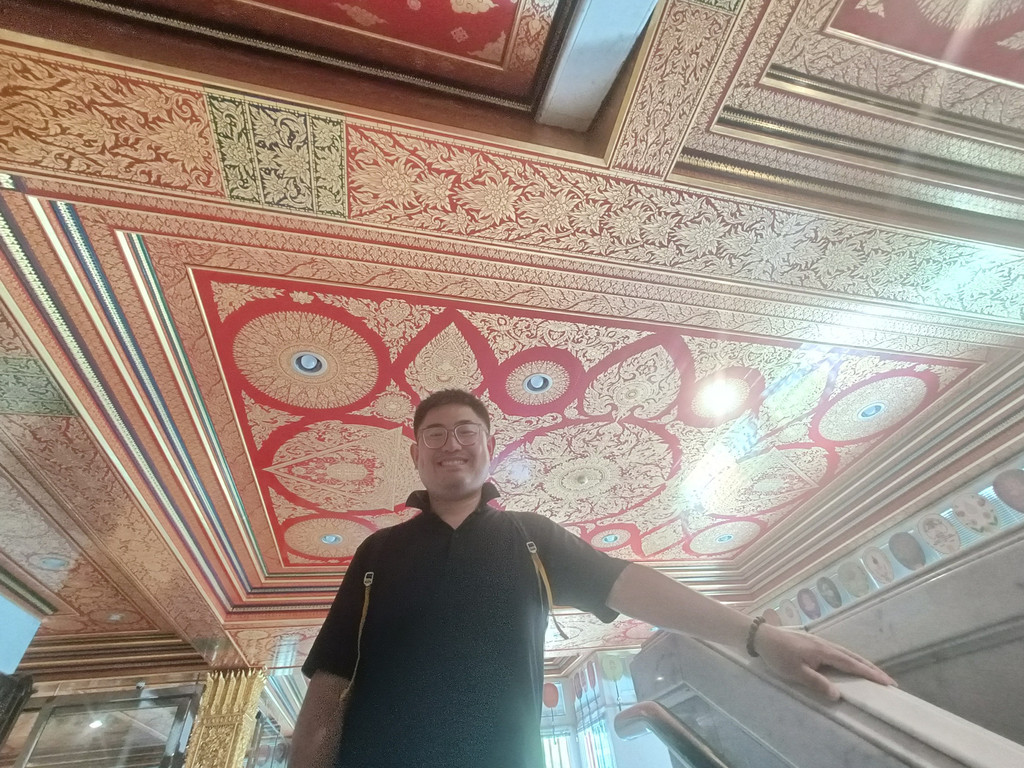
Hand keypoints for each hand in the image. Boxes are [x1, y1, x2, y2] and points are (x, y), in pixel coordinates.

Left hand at [753, 624, 895, 700]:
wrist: (762, 636)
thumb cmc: (778, 655)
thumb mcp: (795, 672)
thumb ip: (816, 683)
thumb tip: (838, 695)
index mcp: (824, 651)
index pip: (852, 664)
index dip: (870, 674)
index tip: (887, 683)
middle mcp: (826, 645)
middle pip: (854, 657)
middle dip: (872, 669)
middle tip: (889, 682)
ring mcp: (820, 643)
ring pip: (847, 654)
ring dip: (862, 664)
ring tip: (874, 675)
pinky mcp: (814, 644)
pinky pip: (838, 653)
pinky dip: (850, 660)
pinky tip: (850, 665)